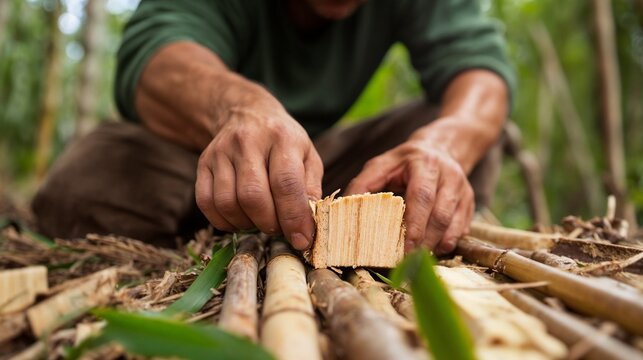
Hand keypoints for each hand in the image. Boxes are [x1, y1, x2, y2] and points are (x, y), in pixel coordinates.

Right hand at [195, 97, 322, 249]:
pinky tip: (239, 219)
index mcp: (282, 138)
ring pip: (228, 203)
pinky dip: (223, 221)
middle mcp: (248, 142)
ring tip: (261, 222)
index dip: (293, 218)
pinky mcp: (203, 163)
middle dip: (269, 224)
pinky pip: (207, 203)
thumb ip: (311, 188)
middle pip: (253, 196)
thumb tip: (309, 224)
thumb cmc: (283, 142)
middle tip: (280, 230)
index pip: (285, 184)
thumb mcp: (307, 155)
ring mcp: (221, 152)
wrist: (247, 113)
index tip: (301, 240)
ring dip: (247, 224)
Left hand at [345, 133, 473, 254]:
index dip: (414, 225)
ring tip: (421, 259)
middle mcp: (448, 175)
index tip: (405, 249)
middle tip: (410, 261)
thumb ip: (363, 184)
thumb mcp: (381, 165)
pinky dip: (450, 242)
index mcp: (424, 164)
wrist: (441, 148)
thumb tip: (343, 208)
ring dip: (437, 245)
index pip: (421, 197)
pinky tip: (435, 250)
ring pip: (454, 224)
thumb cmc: (404, 162)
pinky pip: (463, 227)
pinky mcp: (470, 202)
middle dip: (425, 241)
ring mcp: (463, 189)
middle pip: (440, 214)